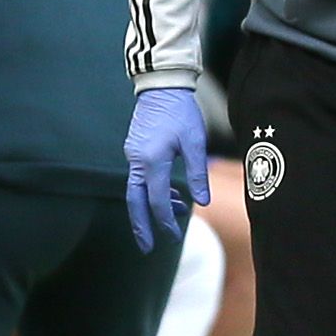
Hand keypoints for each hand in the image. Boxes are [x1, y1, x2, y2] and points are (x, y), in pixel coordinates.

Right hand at [126, 87, 209, 251]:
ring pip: (137, 191)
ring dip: (152, 208)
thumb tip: (203, 202)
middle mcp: (137, 161)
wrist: (162, 87)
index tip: (173, 236)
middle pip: (135, 202)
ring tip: (176, 218)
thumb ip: (198, 174)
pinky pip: (140, 178)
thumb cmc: (182, 112)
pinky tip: (174, 195)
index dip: (165, 222)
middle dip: (141, 227)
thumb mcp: (195, 143)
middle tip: (148, 248)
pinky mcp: (135, 150)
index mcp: (152, 161)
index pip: (157, 201)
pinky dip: (153, 191)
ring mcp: (133, 155)